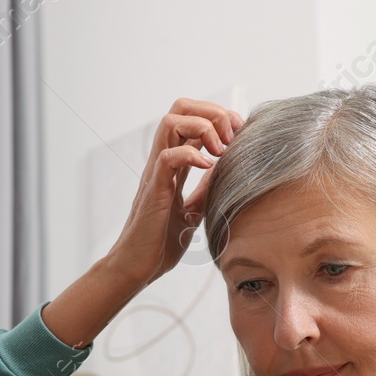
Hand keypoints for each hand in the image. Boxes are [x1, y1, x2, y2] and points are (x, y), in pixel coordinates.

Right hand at [105, 98, 245, 289]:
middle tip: (231, 136)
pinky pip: (168, 156)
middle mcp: (162, 161)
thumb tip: (226, 170)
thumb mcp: (194, 211)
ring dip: (202, 127)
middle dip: (212, 112)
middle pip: (180, 107)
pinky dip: (192, 155)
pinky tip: (208, 168)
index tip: (239, 134)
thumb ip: (205, 188)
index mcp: (172, 164)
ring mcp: (156, 173)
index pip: (191, 117)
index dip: (218, 117)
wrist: (136, 268)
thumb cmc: (160, 244)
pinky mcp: (154, 189)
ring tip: (220, 150)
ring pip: (171, 122)